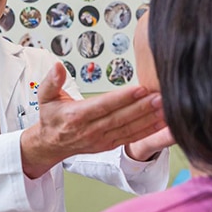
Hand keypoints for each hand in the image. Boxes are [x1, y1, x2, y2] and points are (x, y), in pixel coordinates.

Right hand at [20, 62, 165, 177]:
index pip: (103, 105)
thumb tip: (57, 67)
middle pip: (121, 118)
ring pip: (129, 129)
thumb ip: (51, 81)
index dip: (123, 98)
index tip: (140, 88)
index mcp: (76, 116)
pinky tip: (162, 122)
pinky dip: (148, 131)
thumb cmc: (50, 118)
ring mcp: (101, 140)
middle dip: (143, 107)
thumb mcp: (44, 97)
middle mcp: (90, 130)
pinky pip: (131, 138)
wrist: (50, 144)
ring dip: (149, 119)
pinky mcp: (109, 145)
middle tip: (161, 95)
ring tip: (166, 107)